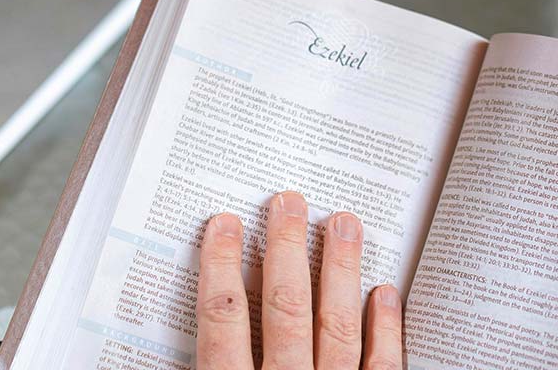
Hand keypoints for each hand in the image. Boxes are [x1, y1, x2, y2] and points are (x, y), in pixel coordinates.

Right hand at [196, 191, 402, 368]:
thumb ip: (205, 364)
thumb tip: (173, 339)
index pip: (223, 321)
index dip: (221, 268)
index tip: (225, 224)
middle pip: (285, 308)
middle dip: (287, 249)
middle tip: (289, 203)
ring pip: (337, 325)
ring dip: (340, 270)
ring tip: (343, 224)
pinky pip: (381, 366)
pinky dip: (384, 328)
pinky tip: (384, 293)